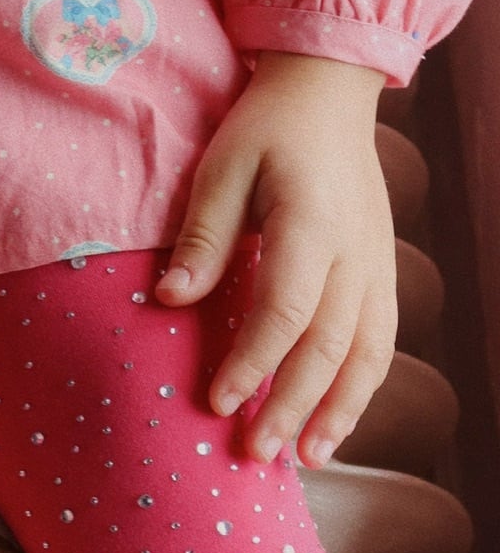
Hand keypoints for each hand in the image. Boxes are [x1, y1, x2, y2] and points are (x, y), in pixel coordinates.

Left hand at [154, 50, 395, 465]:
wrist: (329, 93)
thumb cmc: (266, 129)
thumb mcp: (220, 168)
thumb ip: (201, 237)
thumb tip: (170, 299)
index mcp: (311, 224)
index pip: (284, 309)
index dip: (252, 361)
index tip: (215, 402)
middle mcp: (354, 252)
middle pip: (327, 345)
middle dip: (291, 404)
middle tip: (255, 453)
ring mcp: (376, 264)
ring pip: (367, 353)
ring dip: (338, 411)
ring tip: (308, 460)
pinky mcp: (382, 272)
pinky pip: (380, 342)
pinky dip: (360, 388)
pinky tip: (335, 424)